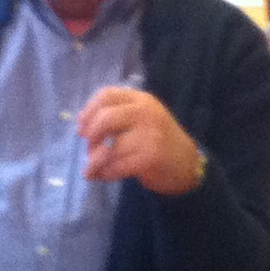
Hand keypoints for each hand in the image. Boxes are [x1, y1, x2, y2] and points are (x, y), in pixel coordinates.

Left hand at [78, 87, 203, 195]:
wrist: (188, 163)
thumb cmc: (158, 141)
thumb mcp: (141, 119)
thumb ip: (117, 117)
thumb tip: (82, 125)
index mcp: (141, 100)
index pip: (107, 94)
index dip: (89, 110)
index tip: (81, 127)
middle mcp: (146, 113)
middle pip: (106, 119)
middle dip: (91, 136)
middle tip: (88, 148)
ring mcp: (150, 135)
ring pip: (110, 147)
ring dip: (95, 161)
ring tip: (91, 169)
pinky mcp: (151, 158)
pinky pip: (117, 166)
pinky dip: (105, 173)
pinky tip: (102, 176)